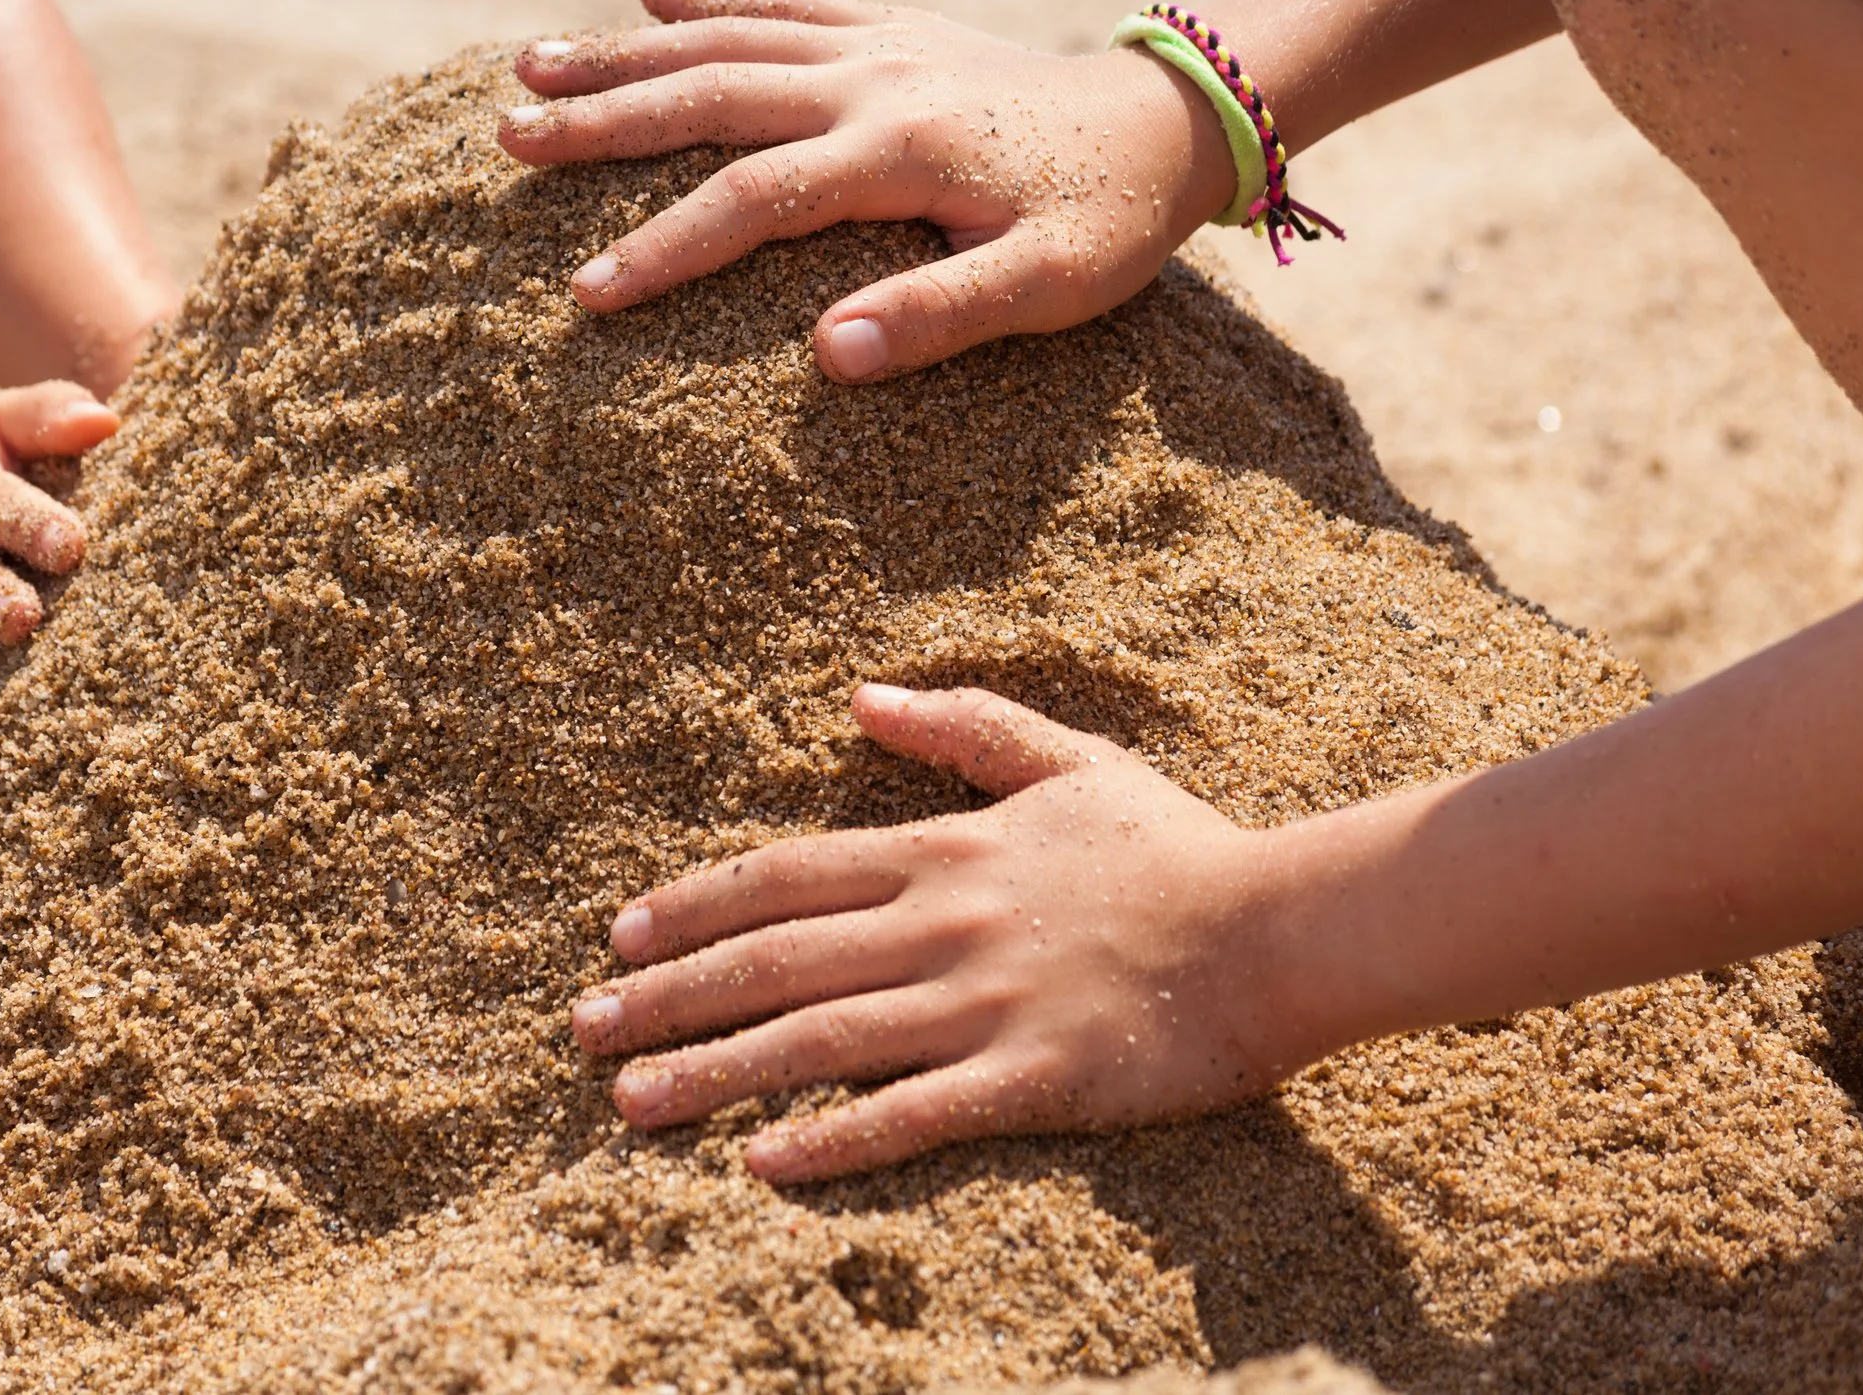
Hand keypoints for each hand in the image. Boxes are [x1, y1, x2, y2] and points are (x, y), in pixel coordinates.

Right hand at [500, 0, 1233, 381]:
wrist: (1168, 120)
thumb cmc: (1109, 218)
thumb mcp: (1050, 286)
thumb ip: (940, 316)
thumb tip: (826, 357)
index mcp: (897, 150)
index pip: (752, 201)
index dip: (664, 249)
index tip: (585, 296)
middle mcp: (870, 80)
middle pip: (710, 94)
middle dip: (604, 121)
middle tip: (506, 142)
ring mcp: (876, 44)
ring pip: (729, 36)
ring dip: (628, 49)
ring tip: (531, 63)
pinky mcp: (891, 28)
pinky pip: (786, 0)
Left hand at [570, 684, 1315, 1181]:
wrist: (1280, 927)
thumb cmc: (1173, 848)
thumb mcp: (1069, 761)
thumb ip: (964, 728)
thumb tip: (862, 698)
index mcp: (943, 851)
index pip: (784, 877)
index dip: (692, 906)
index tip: (619, 936)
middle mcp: (940, 924)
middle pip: (773, 960)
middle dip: (666, 996)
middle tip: (582, 1030)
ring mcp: (980, 1003)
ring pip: (816, 1039)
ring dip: (712, 1070)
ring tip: (629, 1102)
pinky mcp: (1029, 1078)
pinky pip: (911, 1114)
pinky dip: (831, 1137)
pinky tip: (760, 1163)